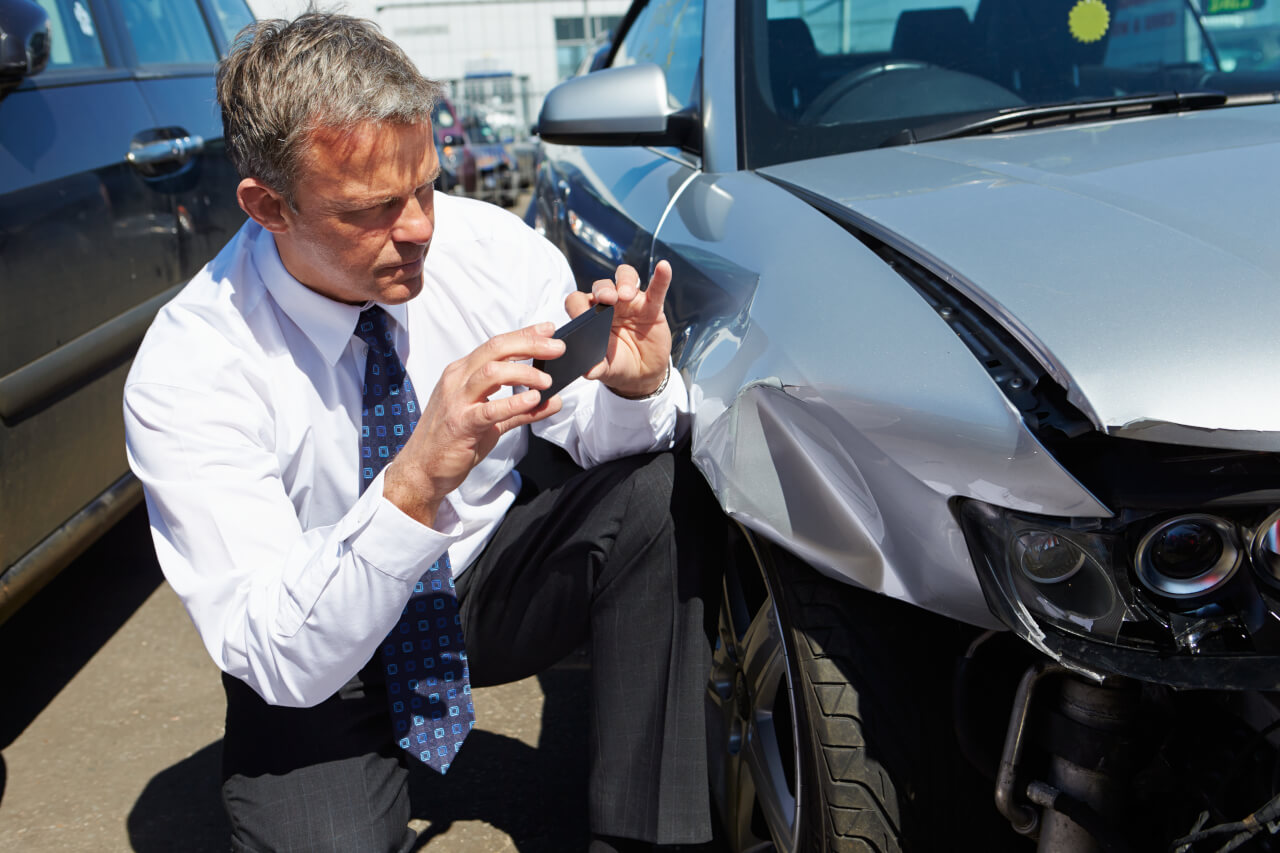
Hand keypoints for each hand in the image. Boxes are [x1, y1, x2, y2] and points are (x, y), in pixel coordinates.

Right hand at [383, 323, 564, 526]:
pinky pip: (489, 409)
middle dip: (530, 345)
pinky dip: (514, 402)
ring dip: (524, 373)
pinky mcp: (460, 424)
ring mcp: (457, 401)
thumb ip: (521, 410)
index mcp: (462, 373)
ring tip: (547, 381)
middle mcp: (457, 380)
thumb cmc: (453, 442)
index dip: (524, 335)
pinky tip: (533, 400)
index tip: (549, 330)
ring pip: (492, 372)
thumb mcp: (491, 421)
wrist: (422, 469)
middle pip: (496, 350)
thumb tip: (554, 401)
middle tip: (557, 348)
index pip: (496, 345)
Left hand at [565, 260, 672, 398]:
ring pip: (625, 278)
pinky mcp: (652, 306)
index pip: (578, 301)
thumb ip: (596, 367)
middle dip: (602, 290)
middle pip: (601, 286)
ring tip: (626, 295)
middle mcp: (608, 304)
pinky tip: (663, 267)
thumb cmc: (618, 365)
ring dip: (624, 282)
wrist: (642, 373)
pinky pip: (656, 288)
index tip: (582, 317)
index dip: (578, 306)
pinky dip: (660, 277)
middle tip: (606, 299)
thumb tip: (587, 372)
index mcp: (590, 317)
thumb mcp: (606, 369)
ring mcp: (630, 303)